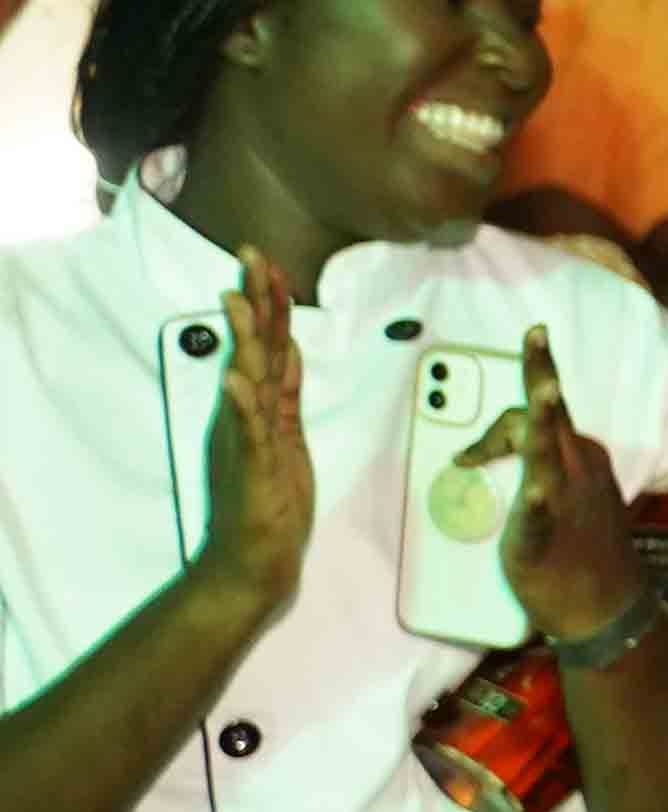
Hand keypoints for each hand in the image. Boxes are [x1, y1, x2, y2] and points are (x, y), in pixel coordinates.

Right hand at [183, 270, 313, 617]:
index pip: (270, 344)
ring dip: (245, 339)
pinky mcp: (250, 467)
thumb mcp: (285, 434)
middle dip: (258, 301)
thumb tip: (288, 349)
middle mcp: (249, 413)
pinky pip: (246, 432)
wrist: (254, 557)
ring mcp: (247, 438)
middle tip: (252, 254)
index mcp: (261, 405)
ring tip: (238, 298)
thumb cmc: (269, 498)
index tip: (267, 262)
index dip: (271, 304)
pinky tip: (235, 380)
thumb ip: (283, 392)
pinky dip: (241, 405)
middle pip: (257, 348)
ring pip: (248, 379)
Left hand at [480, 330, 643, 642]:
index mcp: (583, 459)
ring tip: (543, 389)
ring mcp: (564, 499)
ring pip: (547, 447)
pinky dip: (540, 499)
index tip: (515, 363)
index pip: (548, 411)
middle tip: (534, 334)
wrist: (605, 610)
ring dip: (545, 417)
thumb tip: (524, 460)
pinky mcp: (544, 534)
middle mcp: (576, 469)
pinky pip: (542, 511)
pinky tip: (539, 490)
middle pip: (545, 414)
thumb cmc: (586, 557)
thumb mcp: (574, 501)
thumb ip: (550, 472)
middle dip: (537, 372)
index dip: (520, 399)